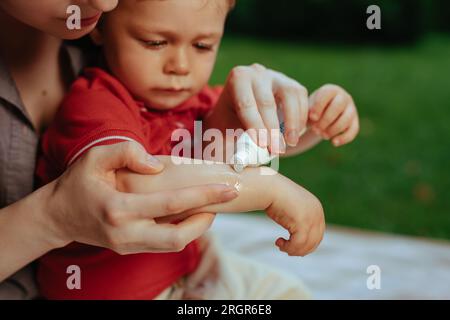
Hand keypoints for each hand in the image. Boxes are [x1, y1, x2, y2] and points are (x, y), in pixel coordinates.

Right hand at [46, 141, 238, 253]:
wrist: (57, 216)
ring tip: (211, 204)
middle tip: (226, 198)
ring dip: (198, 226)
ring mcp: (128, 245)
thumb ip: (126, 152)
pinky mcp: (130, 249)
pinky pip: (164, 244)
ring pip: (174, 245)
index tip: (228, 187)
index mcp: (118, 209)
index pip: (171, 205)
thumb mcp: (95, 157)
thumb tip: (158, 165)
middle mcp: (126, 233)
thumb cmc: (78, 183)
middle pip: (178, 238)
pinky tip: (192, 213)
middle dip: (208, 219)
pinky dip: (183, 230)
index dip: (203, 195)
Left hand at [221, 63, 308, 152]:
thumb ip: (226, 144)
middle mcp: (257, 73)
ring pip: (289, 95)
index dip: (254, 126)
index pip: (246, 104)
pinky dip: (301, 117)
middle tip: (276, 151)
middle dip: (273, 130)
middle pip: (267, 102)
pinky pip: (301, 97)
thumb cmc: (230, 122)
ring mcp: (277, 76)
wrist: (242, 110)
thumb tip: (236, 163)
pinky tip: (295, 134)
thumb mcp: (222, 129)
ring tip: (290, 143)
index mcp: (237, 79)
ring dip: (292, 122)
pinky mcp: (291, 84)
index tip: (262, 145)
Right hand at [266, 174, 324, 256]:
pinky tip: (278, 242)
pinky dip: (289, 247)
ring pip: (306, 245)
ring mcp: (311, 218)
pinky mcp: (303, 223)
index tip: (292, 247)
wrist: (268, 187)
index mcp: (317, 209)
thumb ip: (298, 219)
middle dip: (300, 249)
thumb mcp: (291, 208)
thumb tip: (297, 236)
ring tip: (280, 246)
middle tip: (286, 249)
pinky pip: (298, 243)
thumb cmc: (274, 196)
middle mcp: (317, 213)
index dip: (306, 244)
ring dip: (293, 250)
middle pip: (314, 241)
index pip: (318, 234)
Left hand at [308, 84, 359, 146]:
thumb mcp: (307, 107)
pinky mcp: (355, 122)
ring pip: (346, 120)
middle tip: (315, 129)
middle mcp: (343, 97)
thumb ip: (306, 111)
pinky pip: (353, 130)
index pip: (326, 95)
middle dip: (325, 121)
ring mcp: (351, 109)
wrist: (321, 115)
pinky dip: (344, 138)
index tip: (312, 117)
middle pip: (337, 107)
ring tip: (322, 135)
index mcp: (330, 90)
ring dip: (333, 130)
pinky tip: (333, 142)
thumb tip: (308, 120)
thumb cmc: (312, 110)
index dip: (318, 107)